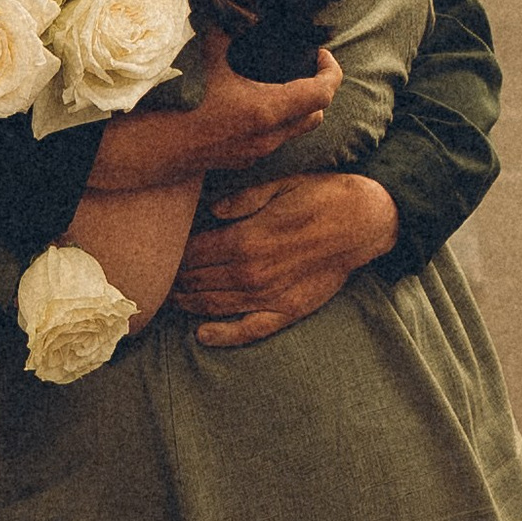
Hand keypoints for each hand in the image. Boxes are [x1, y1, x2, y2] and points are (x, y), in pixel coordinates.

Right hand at [89, 35, 341, 190]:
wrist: (149, 148)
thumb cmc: (177, 103)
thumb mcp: (204, 58)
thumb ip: (225, 30)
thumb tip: (234, 6)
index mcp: (268, 109)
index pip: (323, 93)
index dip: (331, 70)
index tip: (321, 53)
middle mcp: (269, 136)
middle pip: (316, 115)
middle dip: (318, 90)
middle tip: (304, 66)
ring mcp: (256, 153)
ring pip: (295, 131)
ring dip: (298, 108)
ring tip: (281, 82)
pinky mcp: (241, 161)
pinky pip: (273, 140)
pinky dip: (277, 122)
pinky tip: (255, 103)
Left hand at [171, 173, 397, 347]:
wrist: (364, 222)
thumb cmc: (322, 197)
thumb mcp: (280, 184)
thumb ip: (242, 199)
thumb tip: (211, 213)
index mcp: (245, 238)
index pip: (192, 253)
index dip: (172, 255)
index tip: (160, 254)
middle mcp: (250, 272)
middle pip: (196, 280)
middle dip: (174, 280)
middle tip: (157, 279)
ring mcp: (267, 296)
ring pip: (213, 306)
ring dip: (187, 304)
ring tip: (170, 300)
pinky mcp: (286, 311)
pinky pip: (248, 330)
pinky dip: (222, 335)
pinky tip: (202, 334)